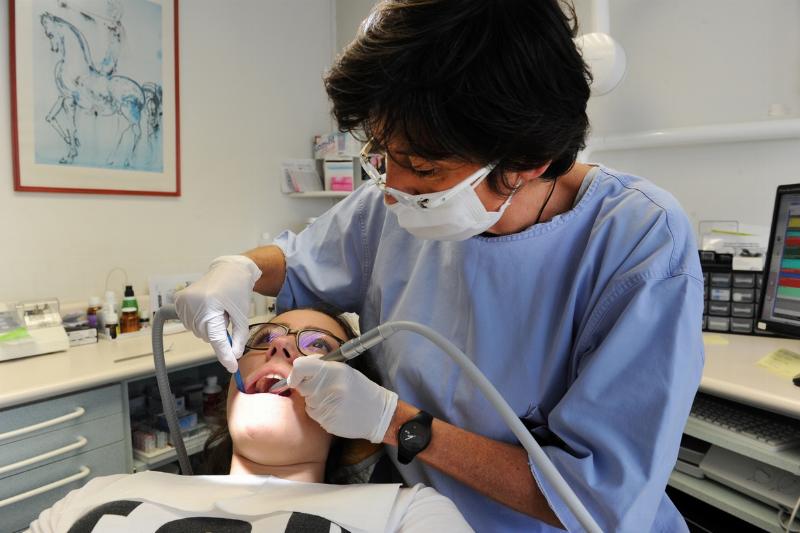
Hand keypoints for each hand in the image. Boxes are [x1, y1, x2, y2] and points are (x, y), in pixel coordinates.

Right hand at [175, 255, 260, 371]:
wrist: (229, 270)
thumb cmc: (238, 291)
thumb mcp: (243, 315)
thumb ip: (239, 337)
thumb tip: (234, 357)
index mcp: (210, 304)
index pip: (216, 337)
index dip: (225, 354)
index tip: (232, 366)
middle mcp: (192, 302)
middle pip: (207, 336)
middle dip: (218, 331)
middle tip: (225, 314)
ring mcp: (182, 301)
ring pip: (198, 332)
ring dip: (209, 326)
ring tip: (216, 309)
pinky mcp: (178, 300)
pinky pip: (190, 323)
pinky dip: (200, 321)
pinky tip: (207, 308)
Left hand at [288, 357, 397, 442]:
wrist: (377, 413)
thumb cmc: (360, 389)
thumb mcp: (344, 370)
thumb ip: (321, 367)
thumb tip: (299, 367)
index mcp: (333, 371)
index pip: (300, 367)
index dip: (295, 373)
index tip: (297, 378)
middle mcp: (328, 387)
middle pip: (301, 386)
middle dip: (308, 387)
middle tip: (324, 387)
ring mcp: (327, 406)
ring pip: (307, 401)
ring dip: (315, 400)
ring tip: (334, 400)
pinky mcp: (326, 421)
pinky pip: (313, 414)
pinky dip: (320, 411)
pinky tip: (335, 409)